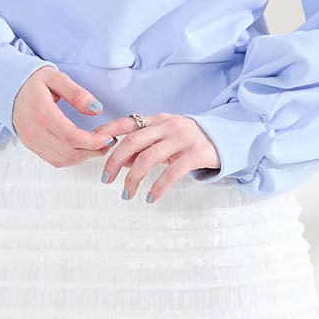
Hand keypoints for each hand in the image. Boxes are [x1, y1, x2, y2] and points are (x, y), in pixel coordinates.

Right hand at [11, 66, 118, 165]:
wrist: (8, 89)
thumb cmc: (32, 82)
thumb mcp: (56, 78)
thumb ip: (77, 94)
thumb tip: (96, 110)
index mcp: (42, 114)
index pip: (71, 136)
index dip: (93, 141)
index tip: (109, 137)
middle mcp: (35, 132)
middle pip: (70, 152)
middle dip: (94, 150)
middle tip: (108, 140)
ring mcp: (32, 142)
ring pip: (64, 160)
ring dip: (84, 156)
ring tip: (98, 144)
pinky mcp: (32, 147)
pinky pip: (56, 160)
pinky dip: (72, 158)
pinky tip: (81, 148)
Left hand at [98, 112, 220, 201]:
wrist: (227, 137)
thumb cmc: (191, 140)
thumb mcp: (167, 138)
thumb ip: (146, 146)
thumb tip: (121, 161)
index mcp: (158, 120)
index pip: (127, 122)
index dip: (107, 131)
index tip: (92, 143)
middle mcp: (168, 126)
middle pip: (132, 142)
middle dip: (114, 161)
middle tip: (106, 179)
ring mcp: (182, 139)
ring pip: (147, 159)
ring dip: (132, 179)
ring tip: (126, 194)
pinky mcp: (195, 154)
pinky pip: (171, 173)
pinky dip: (157, 187)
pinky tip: (150, 198)